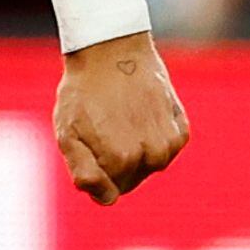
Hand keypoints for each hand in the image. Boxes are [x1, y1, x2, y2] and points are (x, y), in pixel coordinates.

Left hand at [53, 31, 187, 205]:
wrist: (113, 49)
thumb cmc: (83, 92)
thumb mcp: (67, 132)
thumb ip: (83, 172)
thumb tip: (106, 199)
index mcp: (121, 161)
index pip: (109, 193)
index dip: (94, 171)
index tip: (88, 142)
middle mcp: (152, 156)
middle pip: (129, 181)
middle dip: (113, 161)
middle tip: (103, 126)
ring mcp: (170, 144)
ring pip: (148, 167)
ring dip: (134, 150)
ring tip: (120, 119)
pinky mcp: (182, 131)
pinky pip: (164, 150)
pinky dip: (152, 137)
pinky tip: (140, 114)